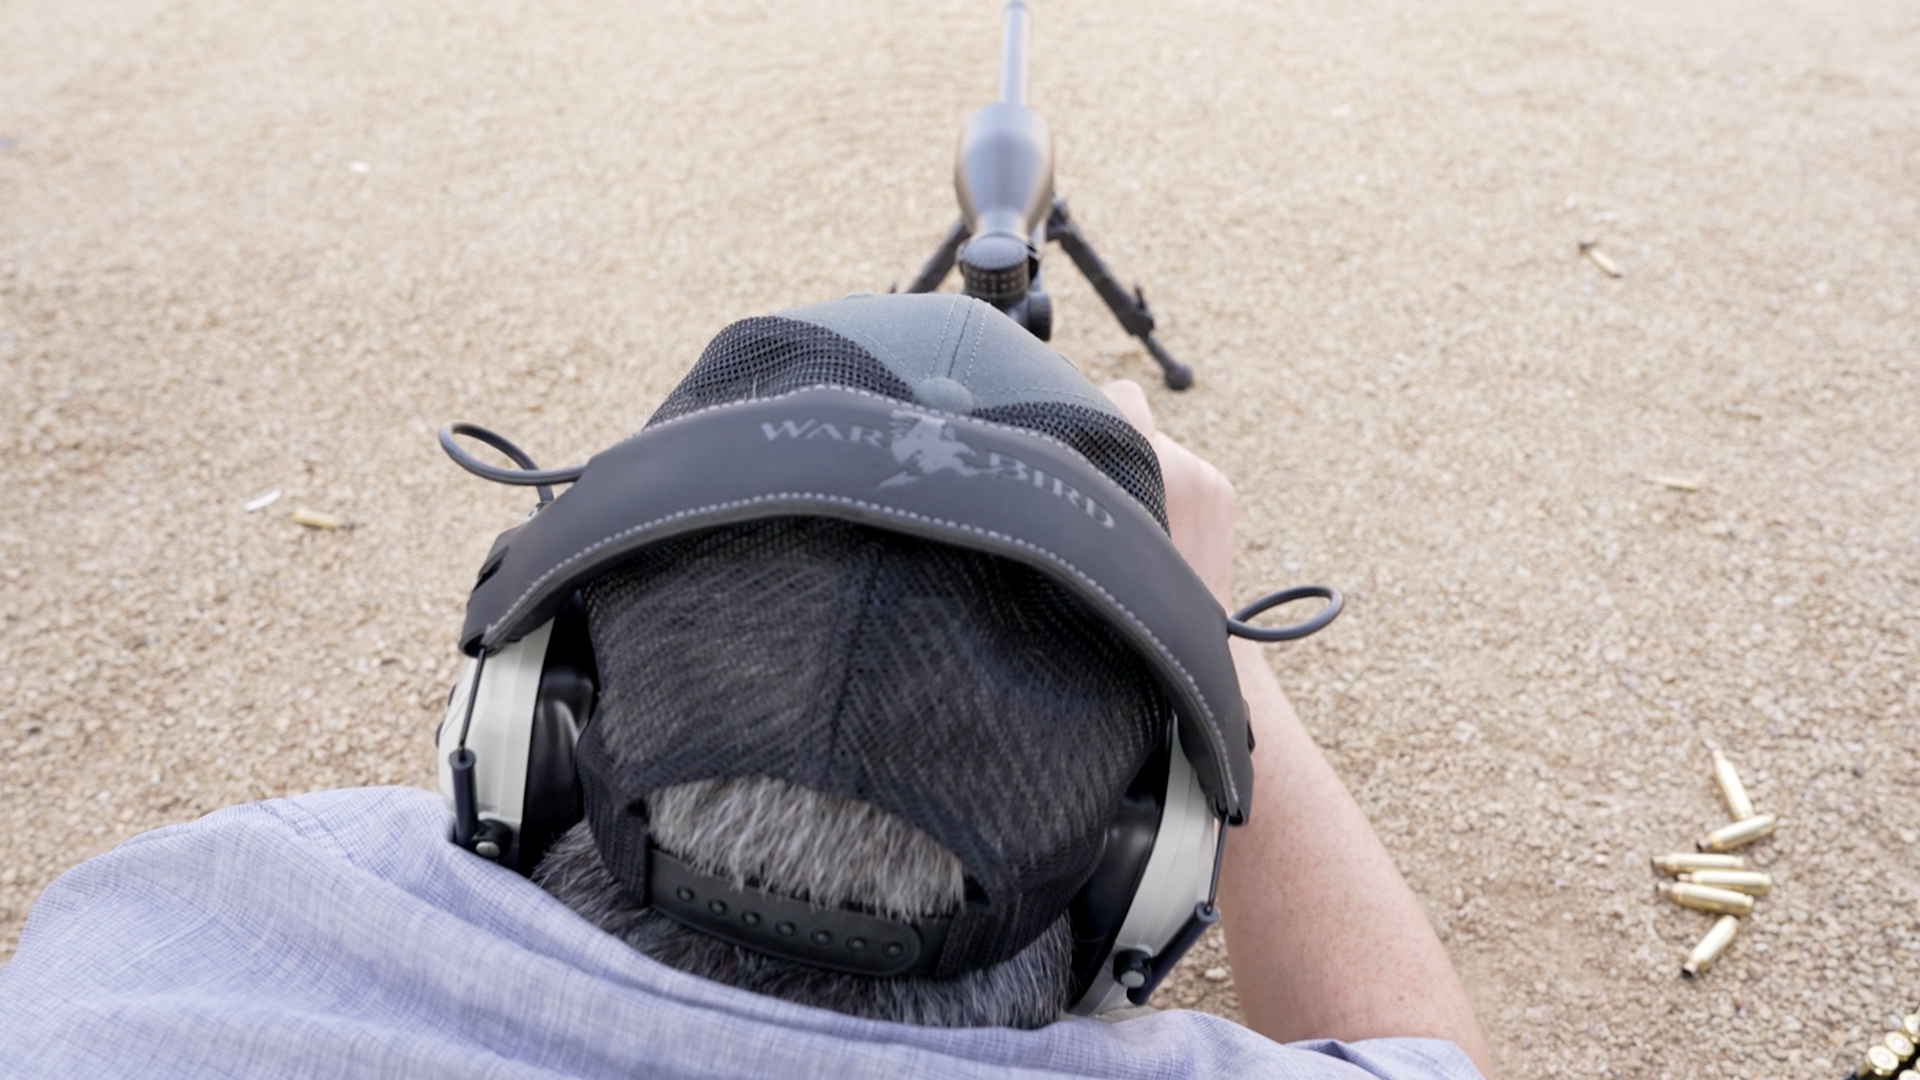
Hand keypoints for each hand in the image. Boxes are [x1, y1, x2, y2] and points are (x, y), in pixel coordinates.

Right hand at [1099, 380, 1236, 607]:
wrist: (1192, 628)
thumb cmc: (1128, 587)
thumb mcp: (1091, 525)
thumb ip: (1088, 474)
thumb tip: (1077, 427)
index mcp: (1146, 465)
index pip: (1124, 396)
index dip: (1097, 409)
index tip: (1084, 437)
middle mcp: (1181, 462)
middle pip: (1136, 426)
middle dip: (1120, 451)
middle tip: (1109, 497)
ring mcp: (1206, 474)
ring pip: (1160, 450)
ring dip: (1148, 472)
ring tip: (1140, 522)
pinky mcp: (1221, 486)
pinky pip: (1184, 468)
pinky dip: (1171, 487)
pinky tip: (1165, 527)